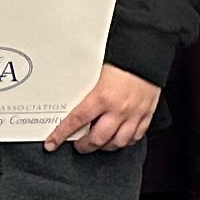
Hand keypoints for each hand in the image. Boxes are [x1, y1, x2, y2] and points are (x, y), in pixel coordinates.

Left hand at [45, 61, 164, 153]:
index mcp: (102, 97)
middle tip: (79, 145)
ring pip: (117, 142)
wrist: (147, 52)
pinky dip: (126, 141)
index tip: (52, 142)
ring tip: (99, 144)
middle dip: (84, 146)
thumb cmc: (124, 58)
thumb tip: (74, 101)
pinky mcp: (146, 114)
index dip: (61, 135)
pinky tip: (120, 139)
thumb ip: (88, 89)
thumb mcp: (97, 72)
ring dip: (105, 147)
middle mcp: (118, 109)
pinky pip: (135, 137)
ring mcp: (133, 114)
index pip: (76, 121)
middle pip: (96, 139)